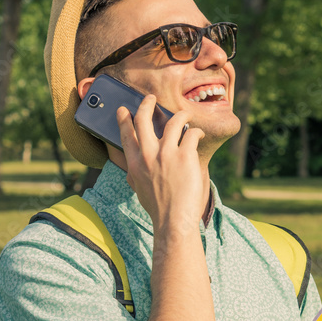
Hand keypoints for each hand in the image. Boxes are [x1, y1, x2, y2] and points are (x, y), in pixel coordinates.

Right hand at [116, 95, 204, 228]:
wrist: (174, 221)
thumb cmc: (159, 208)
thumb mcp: (139, 188)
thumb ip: (136, 171)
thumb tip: (134, 160)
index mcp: (135, 164)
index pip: (126, 135)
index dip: (123, 120)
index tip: (123, 110)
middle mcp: (148, 155)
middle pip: (143, 119)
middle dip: (146, 104)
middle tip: (151, 99)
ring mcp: (167, 154)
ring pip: (173, 122)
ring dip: (181, 115)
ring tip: (185, 114)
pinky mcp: (185, 156)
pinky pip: (191, 133)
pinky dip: (196, 132)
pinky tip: (198, 134)